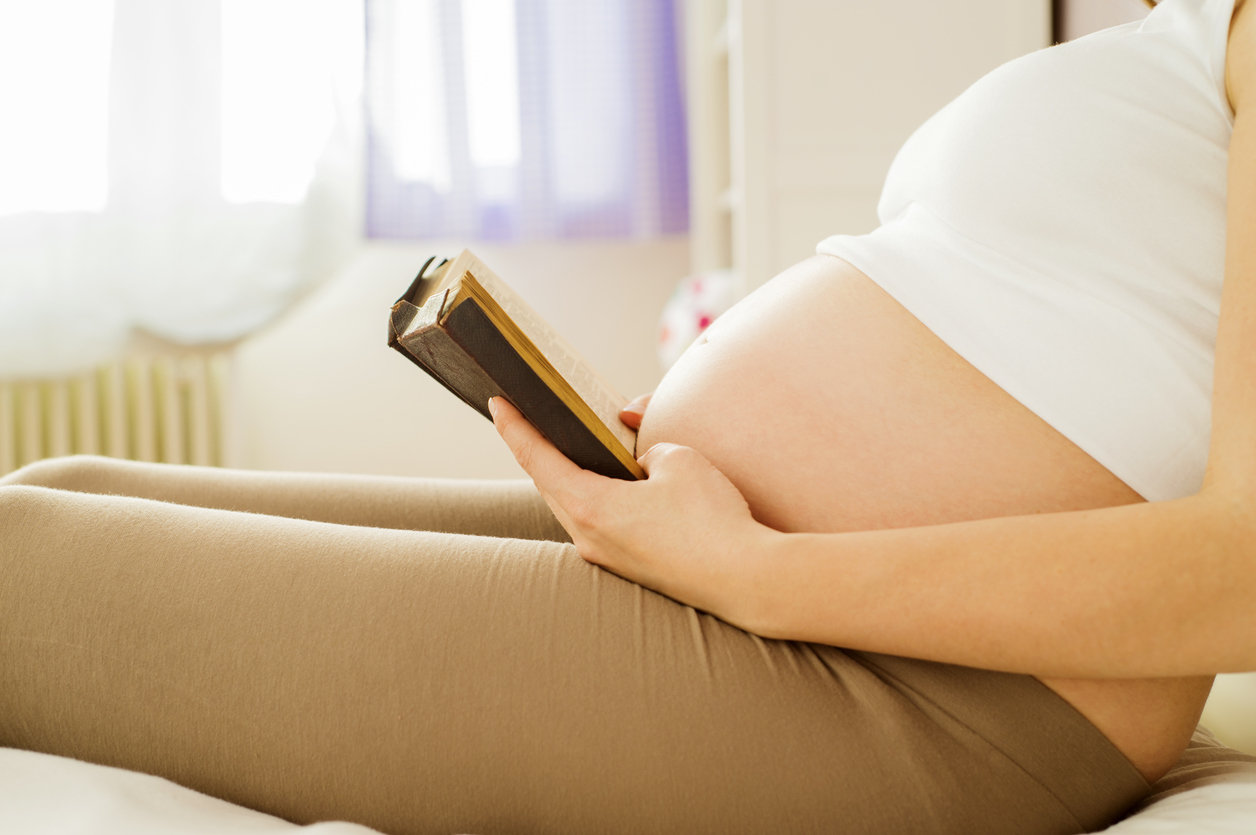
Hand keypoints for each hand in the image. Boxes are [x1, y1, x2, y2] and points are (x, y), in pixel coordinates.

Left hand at [490, 396, 773, 628]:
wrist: (745, 580)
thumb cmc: (711, 520)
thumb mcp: (679, 460)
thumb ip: (648, 448)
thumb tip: (641, 458)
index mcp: (590, 507)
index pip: (537, 459)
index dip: (515, 427)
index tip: (498, 404)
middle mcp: (588, 538)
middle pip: (549, 484)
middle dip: (538, 448)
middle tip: (529, 416)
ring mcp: (607, 557)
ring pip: (572, 506)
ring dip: (566, 475)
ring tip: (567, 444)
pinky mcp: (629, 566)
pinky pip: (597, 523)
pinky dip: (592, 496)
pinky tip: (607, 481)